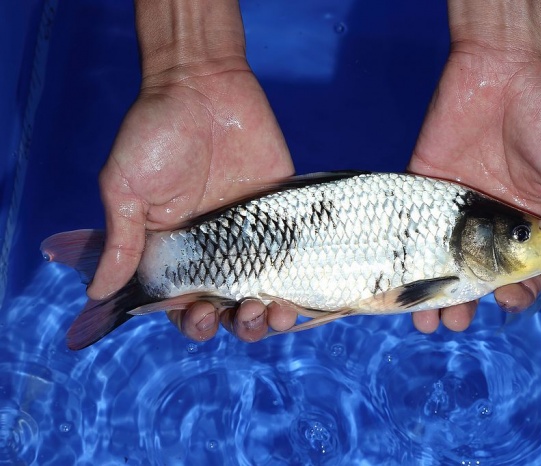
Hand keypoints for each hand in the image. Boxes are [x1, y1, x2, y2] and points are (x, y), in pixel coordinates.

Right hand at [89, 60, 297, 341]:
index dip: (194, 322)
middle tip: (246, 312)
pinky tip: (303, 293)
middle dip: (240, 325)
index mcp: (176, 252)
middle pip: (231, 309)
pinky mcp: (284, 215)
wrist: (203, 85)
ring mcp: (254, 236)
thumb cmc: (155, 134)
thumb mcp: (125, 188)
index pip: (185, 305)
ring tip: (275, 312)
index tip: (200, 314)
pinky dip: (302, 282)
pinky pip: (296, 258)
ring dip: (272, 316)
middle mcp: (217, 251)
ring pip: (267, 293)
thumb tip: (99, 293)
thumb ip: (120, 242)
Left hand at [408, 42, 540, 332]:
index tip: (505, 302)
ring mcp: (451, 204)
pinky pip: (411, 225)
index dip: (513, 292)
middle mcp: (486, 219)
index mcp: (524, 220)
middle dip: (465, 301)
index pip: (518, 270)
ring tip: (426, 319)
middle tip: (455, 320)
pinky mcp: (422, 185)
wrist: (503, 68)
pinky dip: (403, 255)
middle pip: (472, 271)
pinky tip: (400, 282)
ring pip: (438, 258)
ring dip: (432, 290)